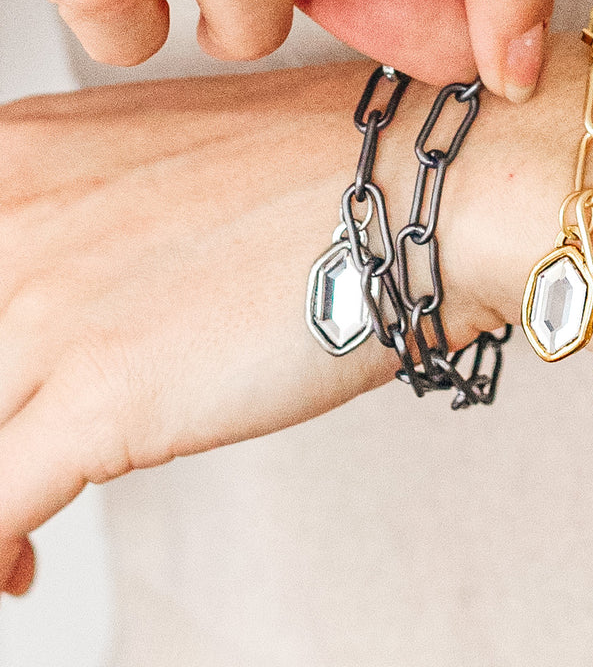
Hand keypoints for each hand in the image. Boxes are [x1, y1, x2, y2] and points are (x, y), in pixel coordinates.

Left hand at [0, 65, 494, 598]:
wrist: (423, 191)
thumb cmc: (330, 171)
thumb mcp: (170, 159)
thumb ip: (91, 216)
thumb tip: (70, 295)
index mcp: (21, 151)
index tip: (11, 386)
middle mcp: (12, 218)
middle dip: (2, 408)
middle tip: (33, 438)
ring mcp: (44, 310)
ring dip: (0, 480)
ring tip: (18, 525)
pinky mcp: (98, 401)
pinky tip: (17, 567)